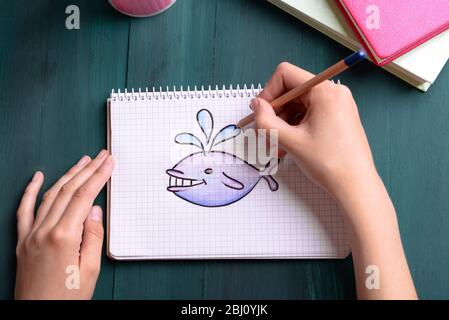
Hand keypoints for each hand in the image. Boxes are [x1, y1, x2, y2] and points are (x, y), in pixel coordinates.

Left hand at [15, 150, 113, 299]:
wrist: (39, 314)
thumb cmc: (67, 297)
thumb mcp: (90, 270)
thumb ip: (93, 236)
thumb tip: (94, 209)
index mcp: (63, 236)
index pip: (84, 196)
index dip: (98, 176)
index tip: (109, 162)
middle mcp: (44, 230)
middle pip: (68, 191)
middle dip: (87, 170)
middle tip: (101, 155)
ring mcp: (30, 234)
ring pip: (49, 195)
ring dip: (67, 175)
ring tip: (82, 161)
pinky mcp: (22, 240)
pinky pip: (24, 210)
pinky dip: (30, 190)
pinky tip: (38, 176)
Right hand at [252, 62, 377, 203]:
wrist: (356, 186)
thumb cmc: (328, 163)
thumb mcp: (290, 141)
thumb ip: (266, 121)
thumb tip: (255, 104)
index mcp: (324, 91)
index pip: (286, 75)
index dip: (268, 93)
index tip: (260, 114)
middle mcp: (333, 93)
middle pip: (292, 92)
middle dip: (275, 114)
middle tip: (264, 137)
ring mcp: (337, 105)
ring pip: (298, 106)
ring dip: (283, 125)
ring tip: (276, 149)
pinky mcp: (337, 117)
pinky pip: (309, 115)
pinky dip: (295, 129)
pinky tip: (288, 148)